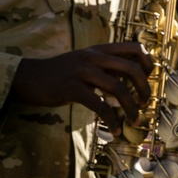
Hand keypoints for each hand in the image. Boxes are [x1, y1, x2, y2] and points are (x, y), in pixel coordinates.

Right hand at [10, 43, 153, 134]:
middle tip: (145, 102)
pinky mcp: (71, 88)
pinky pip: (99, 105)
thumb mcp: (86, 60)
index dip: (148, 63)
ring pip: (118, 88)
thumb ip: (107, 65)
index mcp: (100, 49)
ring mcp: (82, 71)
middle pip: (132, 68)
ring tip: (134, 119)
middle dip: (145, 88)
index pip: (135, 48)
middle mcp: (94, 57)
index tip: (148, 78)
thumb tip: (134, 80)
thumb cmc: (63, 72)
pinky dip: (112, 119)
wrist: (30, 77)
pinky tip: (116, 129)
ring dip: (131, 108)